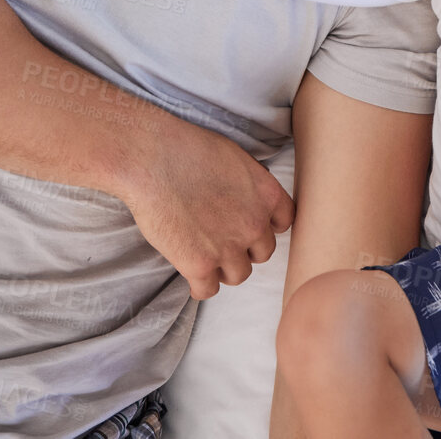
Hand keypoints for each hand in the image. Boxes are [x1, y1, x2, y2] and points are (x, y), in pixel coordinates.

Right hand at [118, 121, 295, 299]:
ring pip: (239, 275)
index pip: (285, 223)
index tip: (250, 226)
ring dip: (225, 269)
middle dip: (245, 248)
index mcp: (268, 196)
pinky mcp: (199, 265)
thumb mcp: (237, 159)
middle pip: (263, 252)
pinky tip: (192, 276)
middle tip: (223, 240)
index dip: (266, 226)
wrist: (155, 160)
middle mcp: (255, 225)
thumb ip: (250, 186)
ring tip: (207, 258)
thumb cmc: (190, 149)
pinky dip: (200, 286)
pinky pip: (207, 291)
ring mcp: (229, 248)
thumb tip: (247, 199)